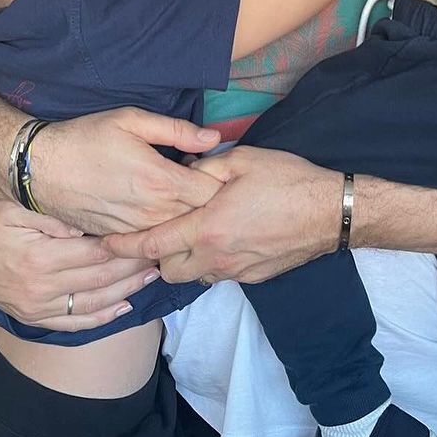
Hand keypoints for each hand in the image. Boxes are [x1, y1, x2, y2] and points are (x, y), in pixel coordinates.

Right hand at [0, 194, 160, 331]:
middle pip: (102, 278)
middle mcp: (41, 286)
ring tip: (153, 276)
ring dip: (128, 291)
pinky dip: (103, 317)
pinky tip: (124, 306)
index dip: (128, 245)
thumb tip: (89, 222)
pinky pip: (75, 323)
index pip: (97, 251)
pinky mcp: (34, 317)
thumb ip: (54, 214)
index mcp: (41, 255)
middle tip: (162, 254)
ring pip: (94, 303)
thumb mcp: (17, 206)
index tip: (152, 235)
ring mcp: (37, 306)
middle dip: (136, 267)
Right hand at [29, 107, 223, 233]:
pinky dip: (160, 228)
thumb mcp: (131, 120)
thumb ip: (176, 130)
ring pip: (177, 233)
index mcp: (161, 181)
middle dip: (204, 200)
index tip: (205, 166)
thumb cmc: (86, 138)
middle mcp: (152, 213)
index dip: (216, 179)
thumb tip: (213, 138)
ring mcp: (136, 231)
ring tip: (169, 193)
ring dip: (182, 216)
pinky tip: (150, 208)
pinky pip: (153, 241)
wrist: (40, 168)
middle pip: (200, 217)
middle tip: (190, 178)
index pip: (213, 193)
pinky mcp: (120, 240)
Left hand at [104, 146, 339, 283]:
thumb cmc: (287, 180)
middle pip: (166, 269)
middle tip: (158, 230)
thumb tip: (181, 171)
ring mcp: (235, 270)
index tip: (105, 242)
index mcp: (207, 227)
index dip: (124, 245)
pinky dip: (210, 261)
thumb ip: (203, 167)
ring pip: (192, 275)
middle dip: (156, 254)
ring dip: (184, 259)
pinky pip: (218, 274)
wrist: (331, 212)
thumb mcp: (241, 160)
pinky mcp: (252, 277)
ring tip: (189, 234)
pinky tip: (222, 238)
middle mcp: (216, 256)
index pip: (151, 244)